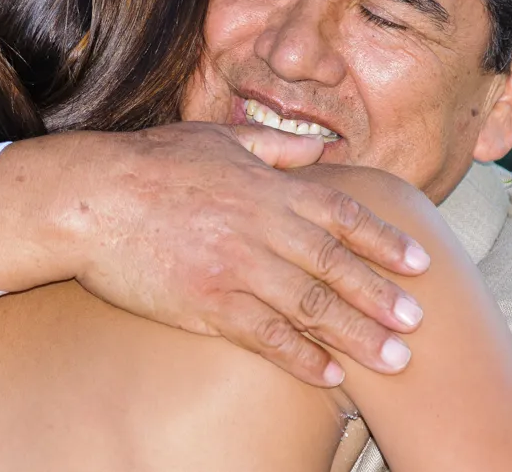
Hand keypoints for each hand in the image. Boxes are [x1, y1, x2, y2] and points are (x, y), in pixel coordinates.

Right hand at [0, 123, 430, 386]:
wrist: (91, 198)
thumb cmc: (152, 162)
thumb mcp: (219, 138)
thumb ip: (273, 147)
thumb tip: (317, 149)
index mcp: (269, 187)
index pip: (344, 215)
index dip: (384, 240)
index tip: (418, 261)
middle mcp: (263, 228)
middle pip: (338, 266)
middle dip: (383, 295)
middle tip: (420, 322)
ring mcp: (237, 268)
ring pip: (311, 307)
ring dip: (358, 335)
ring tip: (394, 359)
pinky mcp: (207, 304)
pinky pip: (264, 336)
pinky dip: (301, 356)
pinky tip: (329, 374)